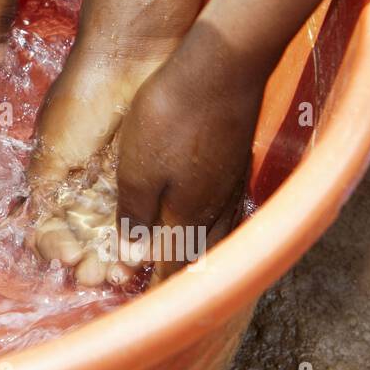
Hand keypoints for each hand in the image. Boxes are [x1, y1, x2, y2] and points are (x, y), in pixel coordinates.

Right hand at [24, 46, 166, 284]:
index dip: (58, 247)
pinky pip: (144, 221)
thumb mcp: (51, 152)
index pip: (53, 227)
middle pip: (85, 237)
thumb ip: (41, 191)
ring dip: (112, 260)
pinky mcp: (151, 180)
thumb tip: (35, 234)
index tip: (69, 256)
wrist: (129, 64)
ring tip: (117, 275)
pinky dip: (139, 243)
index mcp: (58, 178)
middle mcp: (88, 185)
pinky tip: (138, 260)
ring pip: (115, 236)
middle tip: (95, 275)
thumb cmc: (82, 104)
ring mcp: (121, 184)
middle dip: (88, 261)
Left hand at [115, 32, 264, 278]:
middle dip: (180, 274)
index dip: (160, 286)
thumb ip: (137, 216)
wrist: (222, 65)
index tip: (149, 305)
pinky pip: (221, 208)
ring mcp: (231, 184)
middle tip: (163, 288)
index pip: (174, 267)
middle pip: (199, 255)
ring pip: (214, 232)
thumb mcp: (138, 170)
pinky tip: (200, 214)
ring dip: (197, 250)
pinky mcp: (235, 160)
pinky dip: (207, 222)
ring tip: (181, 262)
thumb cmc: (171, 116)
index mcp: (188, 217)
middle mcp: (217, 208)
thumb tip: (134, 257)